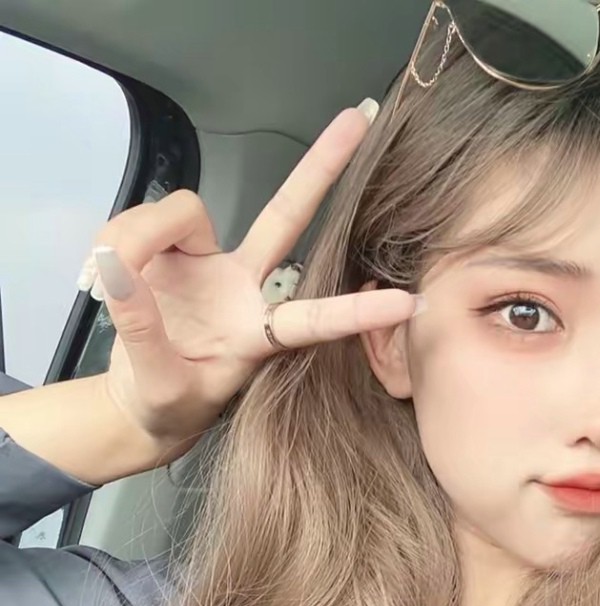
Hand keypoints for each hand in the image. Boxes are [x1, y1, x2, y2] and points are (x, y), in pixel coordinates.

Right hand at [83, 101, 416, 454]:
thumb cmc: (166, 403)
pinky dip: (117, 238)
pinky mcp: (174, 251)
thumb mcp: (160, 388)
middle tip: (358, 118)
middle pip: (286, 219)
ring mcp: (213, 265)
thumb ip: (142, 333)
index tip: (407, 302)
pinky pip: (144, 221)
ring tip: (104, 279)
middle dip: (321, 170)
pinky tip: (104, 272)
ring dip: (139, 233)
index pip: (314, 321)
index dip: (357, 312)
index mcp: (260, 337)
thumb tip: (119, 273)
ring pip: (185, 212)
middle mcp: (247, 290)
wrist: (138, 400)